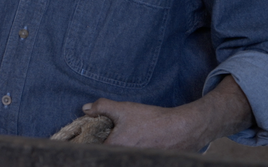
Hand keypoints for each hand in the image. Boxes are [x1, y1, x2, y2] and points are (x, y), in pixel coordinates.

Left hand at [83, 99, 205, 151]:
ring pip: (121, 157)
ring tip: (130, 139)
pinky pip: (133, 159)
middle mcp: (124, 158)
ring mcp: (137, 162)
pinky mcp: (148, 163)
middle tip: (115, 137)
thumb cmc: (152, 120)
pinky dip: (131, 155)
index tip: (93, 138)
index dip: (92, 144)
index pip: (95, 150)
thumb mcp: (123, 109)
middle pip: (108, 155)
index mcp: (114, 147)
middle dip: (107, 148)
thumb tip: (86, 109)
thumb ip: (102, 107)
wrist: (182, 129)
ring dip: (120, 151)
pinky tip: (139, 144)